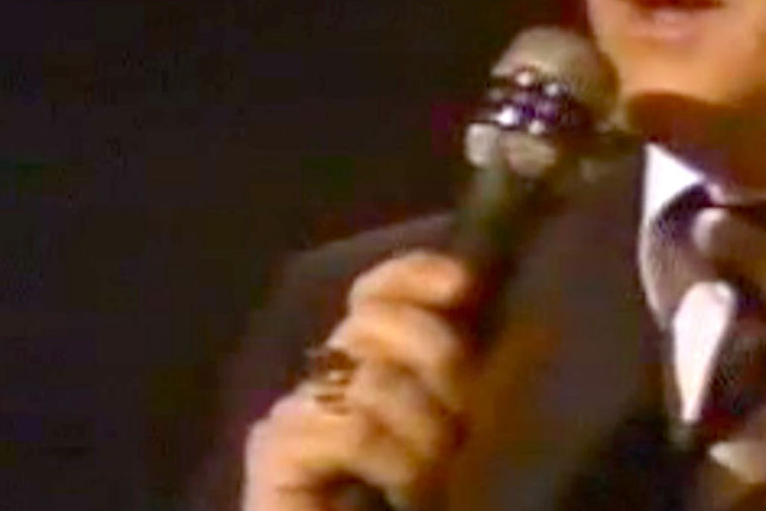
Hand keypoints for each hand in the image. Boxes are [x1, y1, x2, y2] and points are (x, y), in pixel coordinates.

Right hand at [243, 252, 476, 510]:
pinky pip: (350, 428)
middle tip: (463, 421)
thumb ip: (458, 385)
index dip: (412, 276)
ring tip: (430, 482)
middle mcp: (323, 381)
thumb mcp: (452, 442)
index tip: (462, 284)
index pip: (374, 294)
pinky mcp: (274, 453)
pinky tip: (400, 495)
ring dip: (424, 432)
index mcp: (365, 370)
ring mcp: (292, 414)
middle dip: (437, 357)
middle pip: (373, 320)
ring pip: (371, 379)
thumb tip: (492, 316)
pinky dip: (393, 460)